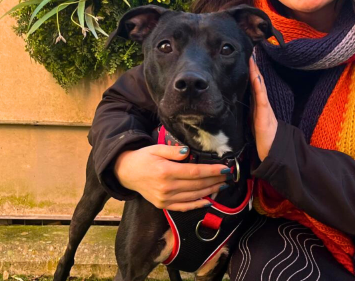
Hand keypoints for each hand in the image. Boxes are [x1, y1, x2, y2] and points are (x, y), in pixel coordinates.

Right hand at [114, 145, 228, 210]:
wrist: (126, 172)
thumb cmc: (143, 158)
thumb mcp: (156, 148)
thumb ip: (173, 151)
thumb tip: (188, 152)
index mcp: (166, 171)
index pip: (195, 172)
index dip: (212, 171)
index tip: (225, 169)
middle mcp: (166, 187)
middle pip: (197, 185)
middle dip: (215, 180)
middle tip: (229, 176)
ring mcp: (165, 198)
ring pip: (193, 196)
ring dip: (210, 191)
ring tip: (223, 185)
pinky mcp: (163, 205)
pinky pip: (184, 207)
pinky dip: (197, 205)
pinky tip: (209, 201)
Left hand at [250, 56, 277, 160]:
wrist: (274, 151)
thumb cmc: (264, 138)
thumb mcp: (253, 122)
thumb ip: (250, 112)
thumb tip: (241, 105)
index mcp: (259, 105)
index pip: (254, 84)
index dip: (250, 71)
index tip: (246, 57)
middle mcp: (262, 103)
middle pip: (257, 81)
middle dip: (253, 67)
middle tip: (250, 50)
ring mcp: (264, 108)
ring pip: (259, 86)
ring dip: (255, 72)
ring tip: (252, 58)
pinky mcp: (264, 115)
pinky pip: (261, 98)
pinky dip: (259, 87)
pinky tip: (256, 77)